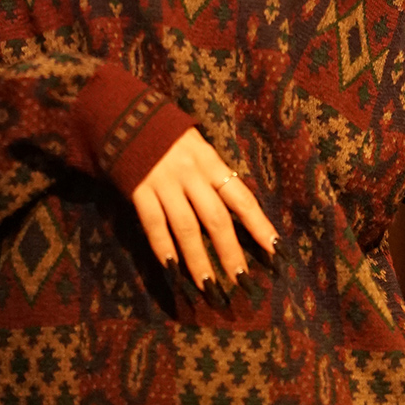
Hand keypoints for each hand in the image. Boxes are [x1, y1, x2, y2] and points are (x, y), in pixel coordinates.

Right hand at [131, 129, 278, 296]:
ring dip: (198, 260)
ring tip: (209, 287)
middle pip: (216, 218)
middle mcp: (191, 173)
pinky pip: (153, 224)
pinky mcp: (139, 189)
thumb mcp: (199, 148)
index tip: (277, 251)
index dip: (259, 225)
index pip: (241, 197)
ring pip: (186, 227)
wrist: (127, 116)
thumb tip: (239, 212)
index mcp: (211, 161)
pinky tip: (171, 270)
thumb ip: (214, 176)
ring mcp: (164, 182)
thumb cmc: (170, 137)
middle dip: (230, 253)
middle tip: (242, 282)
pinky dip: (163, 248)